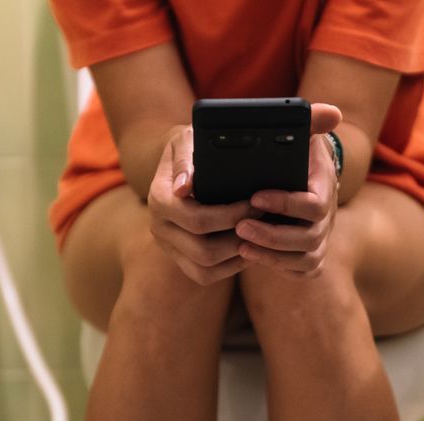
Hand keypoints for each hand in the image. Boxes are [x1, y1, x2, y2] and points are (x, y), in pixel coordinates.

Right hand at [147, 124, 253, 285]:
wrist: (178, 165)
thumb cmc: (190, 148)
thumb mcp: (186, 140)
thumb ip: (186, 158)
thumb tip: (183, 186)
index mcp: (159, 199)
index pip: (198, 220)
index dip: (232, 216)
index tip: (256, 205)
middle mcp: (159, 227)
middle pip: (203, 251)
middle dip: (240, 239)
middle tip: (265, 225)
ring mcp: (168, 246)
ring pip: (205, 269)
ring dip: (237, 257)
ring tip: (261, 238)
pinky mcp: (179, 258)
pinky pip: (204, 275)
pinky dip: (230, 267)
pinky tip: (249, 250)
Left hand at [234, 103, 342, 278]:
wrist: (303, 175)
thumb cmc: (296, 152)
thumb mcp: (302, 133)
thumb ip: (312, 120)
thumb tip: (332, 113)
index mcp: (325, 188)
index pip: (315, 205)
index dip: (286, 205)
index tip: (255, 196)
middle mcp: (328, 218)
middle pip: (309, 239)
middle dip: (272, 235)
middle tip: (239, 226)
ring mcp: (321, 240)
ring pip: (305, 259)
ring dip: (271, 254)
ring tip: (240, 243)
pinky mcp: (309, 256)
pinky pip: (301, 271)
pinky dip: (277, 266)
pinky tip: (250, 255)